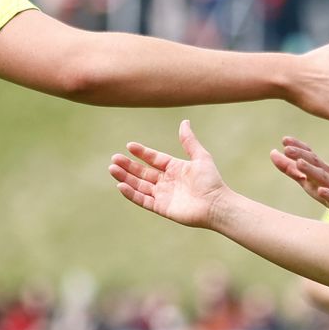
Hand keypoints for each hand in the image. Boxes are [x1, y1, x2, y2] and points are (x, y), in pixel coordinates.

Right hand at [109, 120, 229, 229]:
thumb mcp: (200, 157)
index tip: (129, 146)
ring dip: (125, 178)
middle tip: (114, 158)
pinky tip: (121, 185)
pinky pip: (143, 200)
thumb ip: (189, 141)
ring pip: (139, 185)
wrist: (216, 205)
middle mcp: (166, 181)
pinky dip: (131, 193)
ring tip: (112, 169)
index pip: (153, 159)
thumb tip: (184, 121)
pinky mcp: (161, 208)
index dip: (141, 153)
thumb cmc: (211, 181)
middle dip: (128, 166)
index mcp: (175, 168)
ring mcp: (163, 195)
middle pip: (142, 173)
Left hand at [272, 137, 328, 224]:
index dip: (297, 148)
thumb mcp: (311, 181)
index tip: (285, 139)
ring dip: (311, 170)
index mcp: (320, 171)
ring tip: (300, 163)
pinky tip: (322, 191)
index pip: (308, 156)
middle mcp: (327, 177)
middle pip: (313, 164)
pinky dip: (328, 194)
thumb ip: (292, 169)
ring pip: (322, 178)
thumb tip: (273, 154)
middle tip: (287, 147)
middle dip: (300, 155)